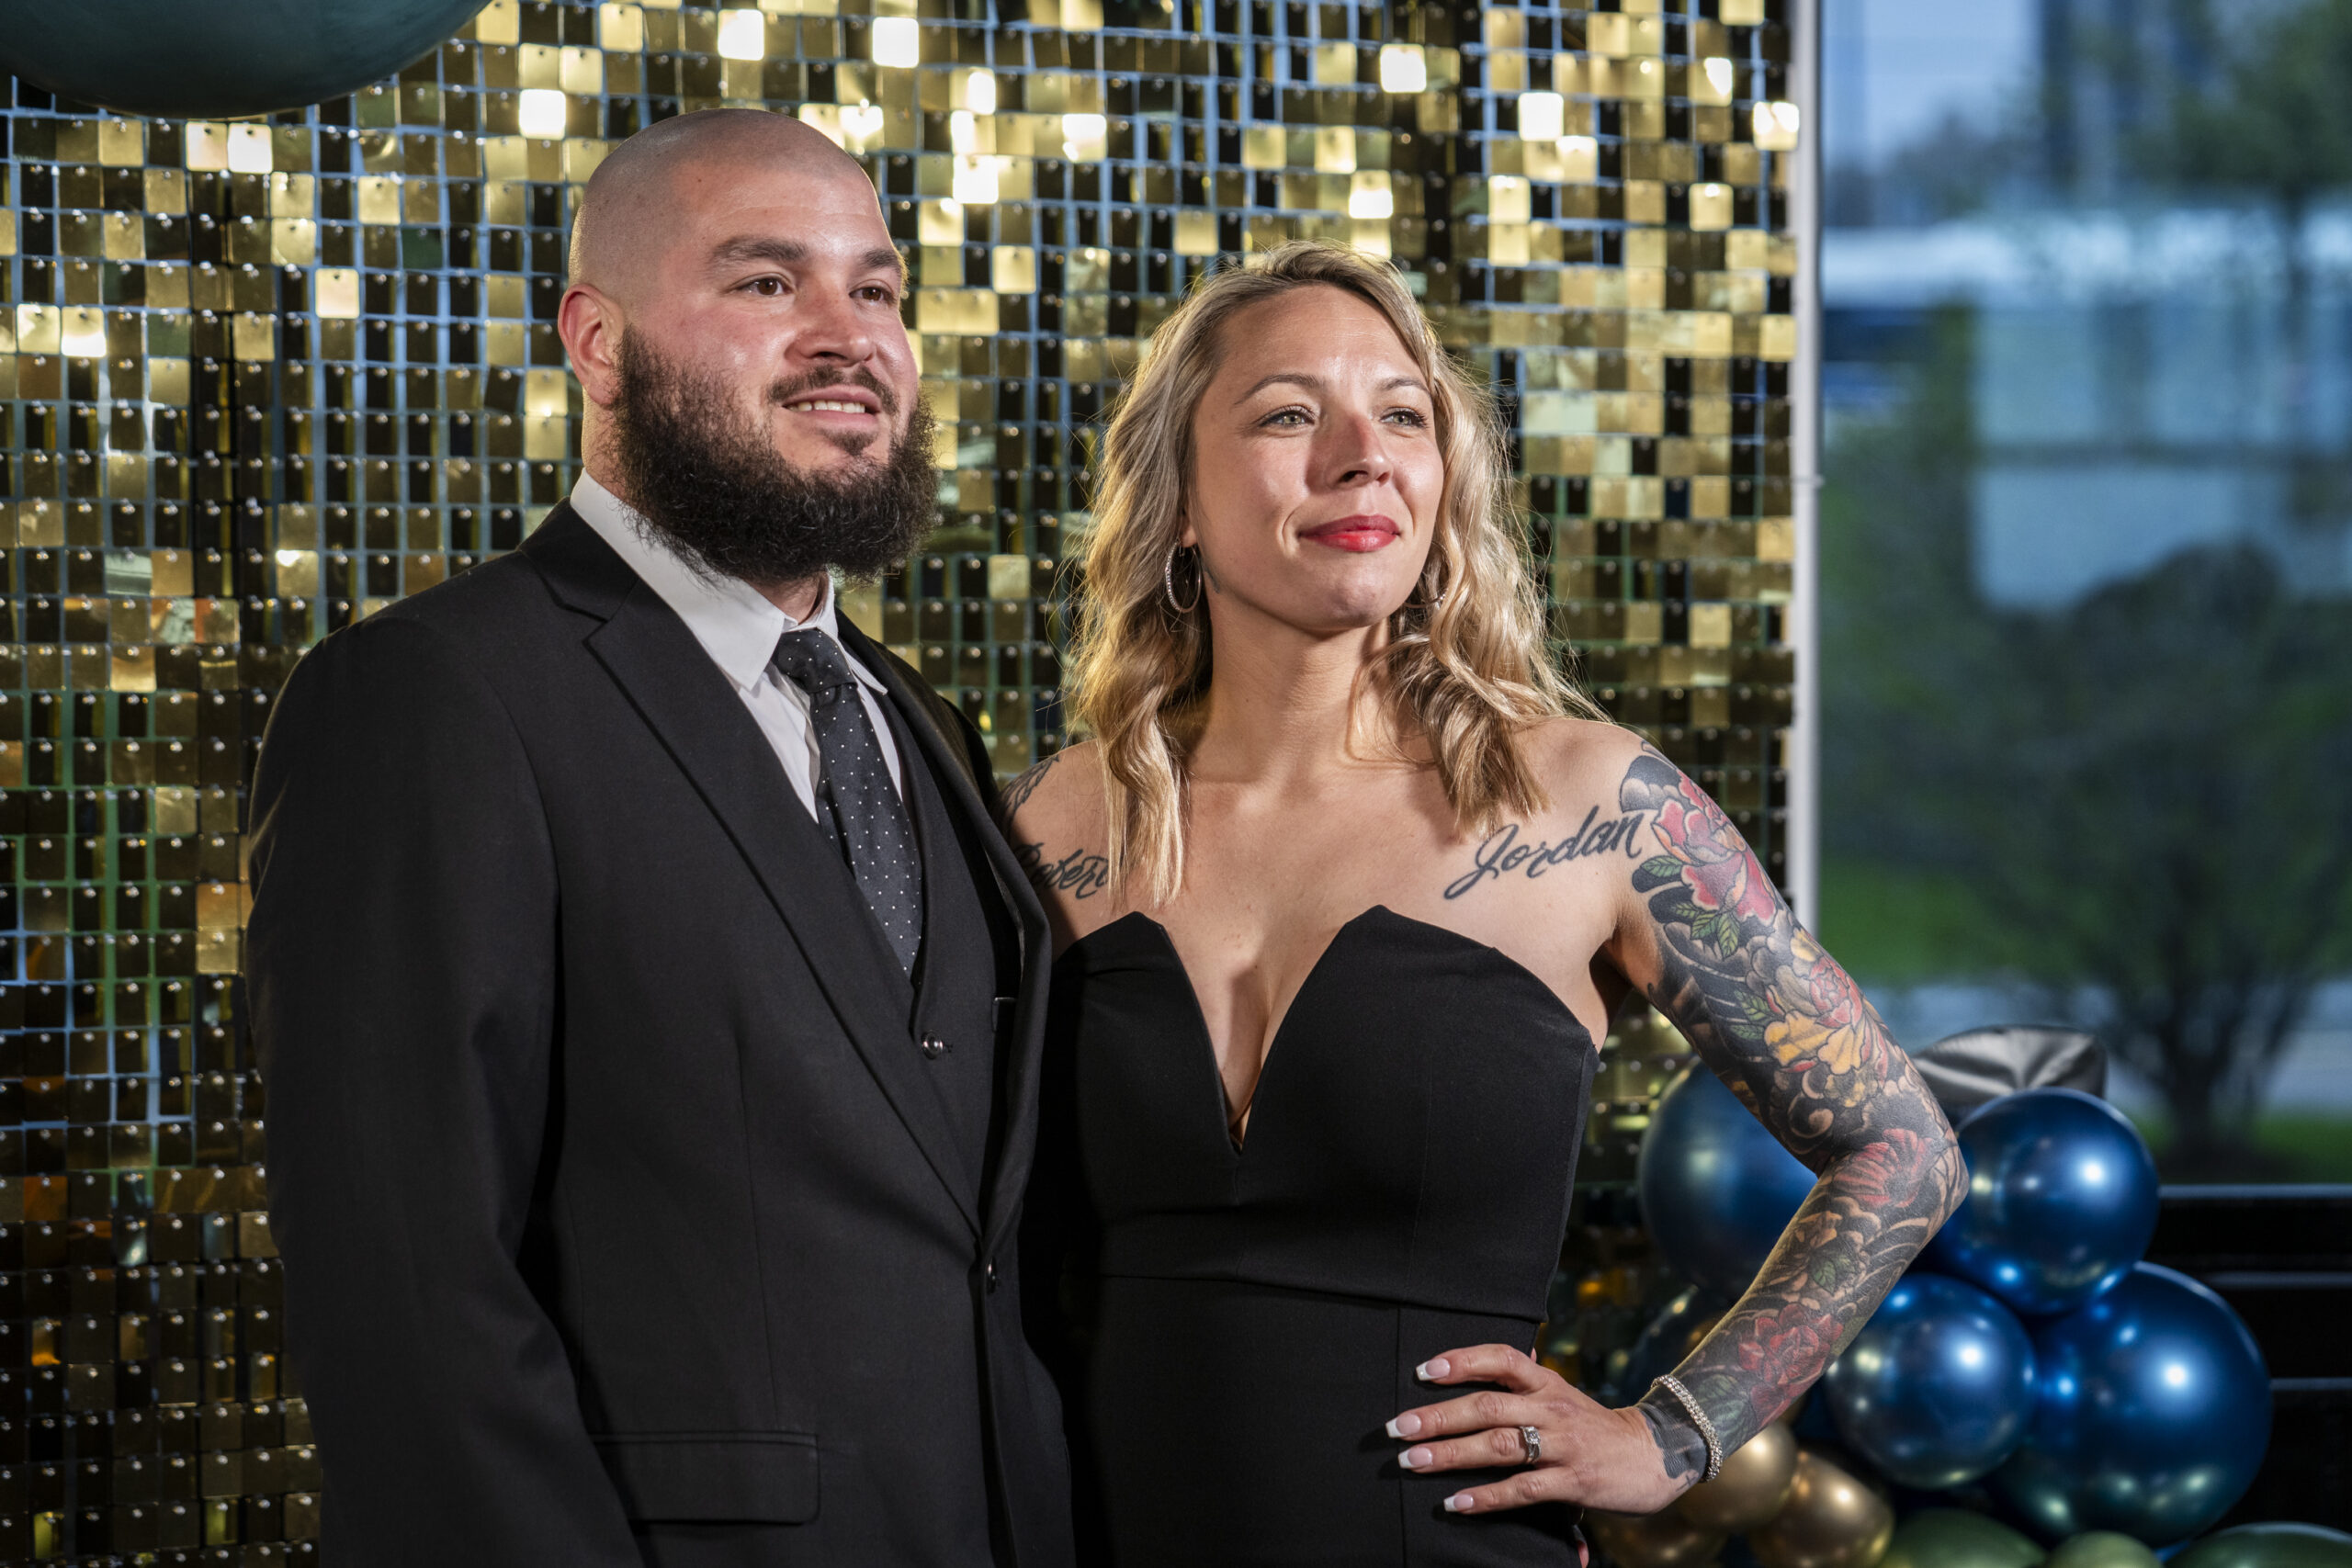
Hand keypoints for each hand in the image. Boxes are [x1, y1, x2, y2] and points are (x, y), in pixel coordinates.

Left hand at [1385, 1343, 1686, 1516]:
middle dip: (1438, 1416)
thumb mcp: (1564, 1394)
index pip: (1503, 1358)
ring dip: (1450, 1455)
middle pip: (1488, 1406)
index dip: (1463, 1360)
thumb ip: (1530, 1378)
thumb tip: (1495, 1357)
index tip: (1424, 1370)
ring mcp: (1562, 1446)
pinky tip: (1455, 1502)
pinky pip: (1521, 1489)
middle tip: (1399, 1427)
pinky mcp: (1572, 1482)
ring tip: (1412, 1462)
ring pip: (1498, 1446)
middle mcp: (1552, 1408)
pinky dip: (1485, 1497)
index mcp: (1548, 1383)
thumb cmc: (1596, 1426)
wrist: (1655, 1455)